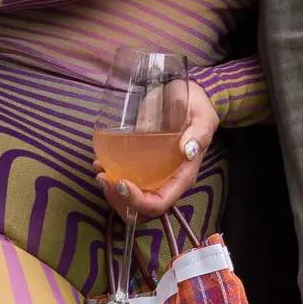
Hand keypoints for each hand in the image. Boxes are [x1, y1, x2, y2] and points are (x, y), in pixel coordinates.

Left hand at [102, 78, 220, 222]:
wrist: (187, 95)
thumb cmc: (196, 107)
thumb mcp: (202, 117)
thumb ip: (199, 134)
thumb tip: (188, 149)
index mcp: (183, 176)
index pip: (160, 203)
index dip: (139, 202)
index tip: (121, 183)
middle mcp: (167, 181)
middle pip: (142, 208)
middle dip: (120, 200)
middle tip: (104, 178)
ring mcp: (153, 175)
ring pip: (130, 199)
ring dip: (111, 192)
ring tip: (100, 172)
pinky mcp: (142, 164)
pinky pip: (125, 181)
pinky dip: (110, 178)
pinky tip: (100, 163)